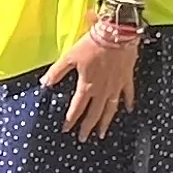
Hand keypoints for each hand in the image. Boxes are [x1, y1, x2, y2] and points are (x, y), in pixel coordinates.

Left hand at [41, 18, 141, 139]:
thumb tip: (44, 83)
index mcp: (87, 86)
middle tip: (83, 138)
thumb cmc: (92, 44)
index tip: (66, 129)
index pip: (77, 108)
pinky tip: (128, 110)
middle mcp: (102, 90)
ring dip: (105, 122)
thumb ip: (57, 71)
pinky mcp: (126, 78)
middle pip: (94, 114)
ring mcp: (116, 86)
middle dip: (87, 127)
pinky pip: (128, 94)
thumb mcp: (70, 56)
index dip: (71, 120)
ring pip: (110, 109)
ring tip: (102, 133)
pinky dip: (128, 103)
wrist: (117, 34)